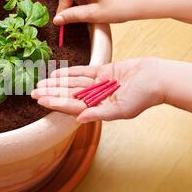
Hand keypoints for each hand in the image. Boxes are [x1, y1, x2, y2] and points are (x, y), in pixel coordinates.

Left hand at [31, 58, 164, 122]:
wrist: (158, 78)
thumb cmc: (144, 96)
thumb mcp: (122, 109)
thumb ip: (100, 114)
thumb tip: (79, 119)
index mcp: (98, 108)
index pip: (71, 106)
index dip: (55, 102)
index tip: (40, 100)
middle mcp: (96, 97)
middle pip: (68, 94)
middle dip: (51, 93)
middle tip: (33, 91)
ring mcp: (98, 84)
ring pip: (72, 83)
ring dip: (57, 83)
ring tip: (40, 82)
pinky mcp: (103, 71)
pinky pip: (83, 72)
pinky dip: (69, 72)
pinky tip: (56, 74)